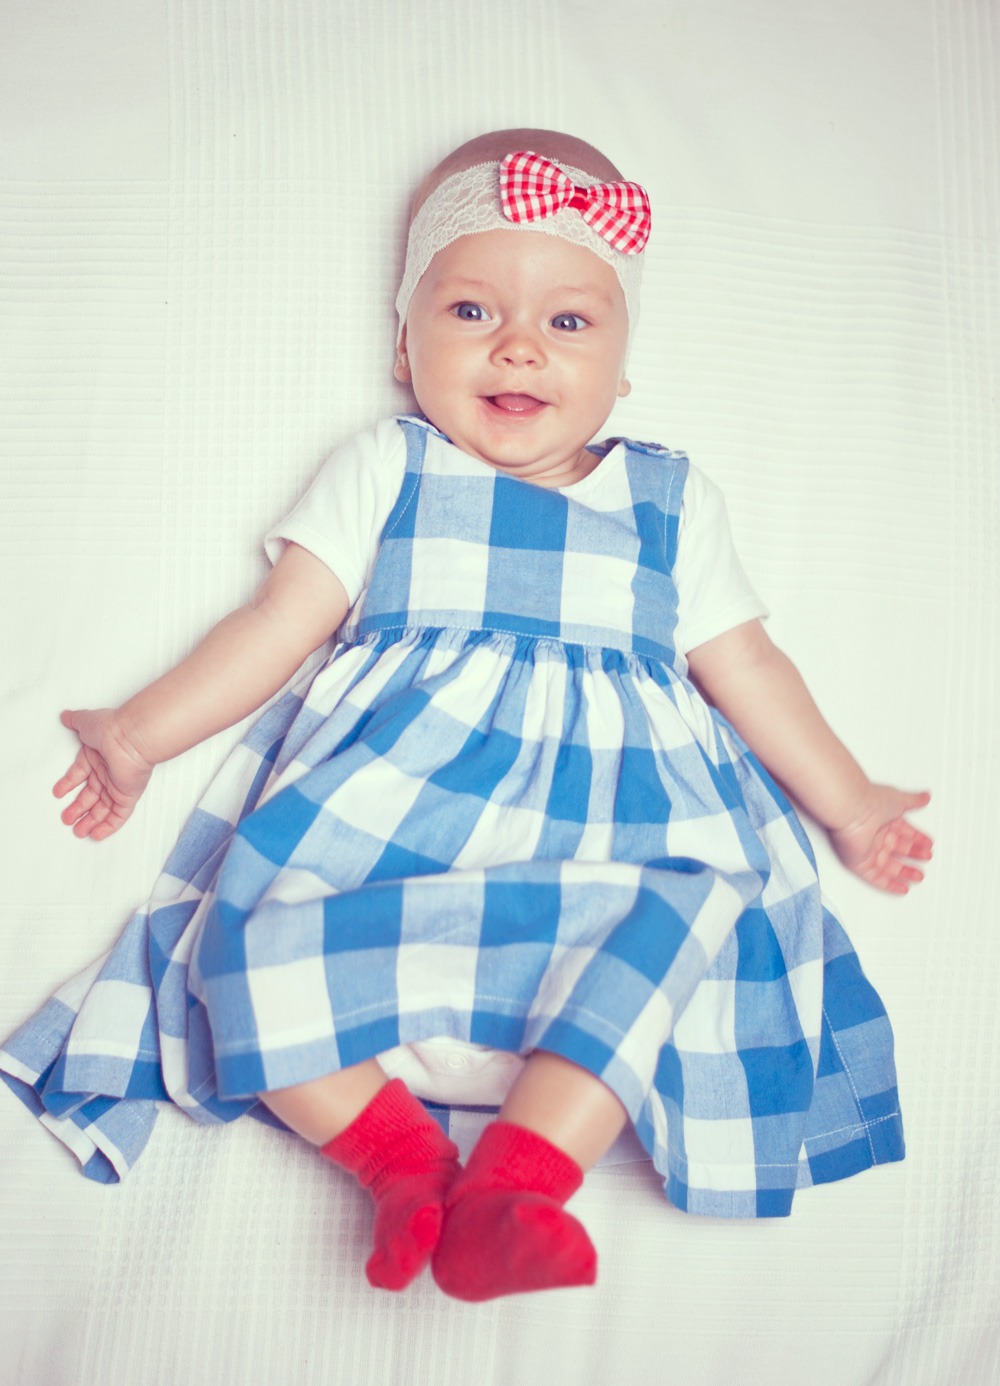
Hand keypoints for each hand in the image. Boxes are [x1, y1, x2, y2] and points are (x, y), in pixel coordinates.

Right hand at [53, 708, 153, 839]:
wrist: (129, 737)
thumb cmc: (109, 728)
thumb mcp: (86, 722)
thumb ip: (75, 720)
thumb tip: (65, 716)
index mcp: (96, 757)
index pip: (80, 774)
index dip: (68, 784)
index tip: (58, 792)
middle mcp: (107, 772)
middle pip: (91, 795)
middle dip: (78, 808)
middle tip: (66, 819)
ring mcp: (118, 785)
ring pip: (103, 808)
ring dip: (90, 820)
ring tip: (77, 831)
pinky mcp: (128, 796)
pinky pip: (119, 815)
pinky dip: (108, 826)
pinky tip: (97, 835)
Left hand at [828, 785, 932, 893]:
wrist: (852, 809)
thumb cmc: (870, 801)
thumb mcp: (899, 799)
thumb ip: (914, 800)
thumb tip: (925, 797)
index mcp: (883, 820)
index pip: (903, 831)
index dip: (917, 838)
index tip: (928, 844)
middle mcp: (874, 835)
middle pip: (897, 849)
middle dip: (913, 854)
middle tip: (926, 858)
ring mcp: (866, 849)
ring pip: (888, 865)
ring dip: (904, 871)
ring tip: (919, 876)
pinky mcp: (858, 862)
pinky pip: (875, 877)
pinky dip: (889, 884)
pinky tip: (902, 888)